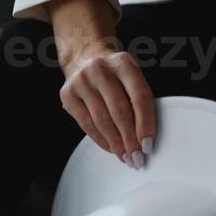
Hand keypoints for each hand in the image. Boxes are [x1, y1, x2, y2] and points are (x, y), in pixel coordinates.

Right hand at [60, 47, 155, 167]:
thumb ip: (140, 102)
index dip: (145, 124)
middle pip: (120, 111)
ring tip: (125, 157)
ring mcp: (81, 81)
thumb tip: (145, 139)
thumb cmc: (115, 75)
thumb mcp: (131, 78)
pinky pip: (86, 124)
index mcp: (123, 63)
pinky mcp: (67, 94)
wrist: (84, 57)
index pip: (139, 97)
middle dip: (130, 140)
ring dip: (116, 144)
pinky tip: (110, 148)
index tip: (148, 145)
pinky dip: (100, 140)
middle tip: (137, 158)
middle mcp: (100, 69)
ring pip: (102, 121)